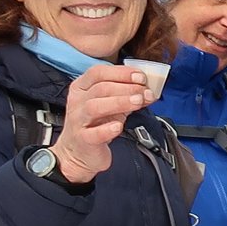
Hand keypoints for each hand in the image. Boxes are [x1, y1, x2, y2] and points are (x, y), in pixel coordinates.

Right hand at [54, 64, 156, 181]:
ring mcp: (78, 120)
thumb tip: (149, 91)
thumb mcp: (111, 106)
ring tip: (138, 102)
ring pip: (95, 107)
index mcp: (82, 88)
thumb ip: (127, 96)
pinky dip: (107, 129)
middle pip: (100, 88)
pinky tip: (119, 126)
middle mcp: (78, 101)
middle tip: (145, 91)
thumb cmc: (95, 125)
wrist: (78, 153)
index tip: (141, 77)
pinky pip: (93, 133)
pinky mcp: (83, 139)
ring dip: (119, 102)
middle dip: (126, 87)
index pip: (98, 73)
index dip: (121, 73)